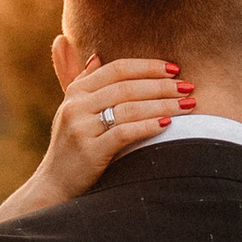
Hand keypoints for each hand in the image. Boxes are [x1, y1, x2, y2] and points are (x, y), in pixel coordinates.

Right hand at [35, 48, 190, 198]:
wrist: (54, 186)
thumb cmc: (71, 147)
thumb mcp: (71, 111)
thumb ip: (82, 82)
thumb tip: (97, 55)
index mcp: (75, 92)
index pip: (117, 69)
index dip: (148, 66)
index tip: (174, 69)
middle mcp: (76, 106)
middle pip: (126, 87)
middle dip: (161, 86)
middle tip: (188, 86)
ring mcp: (81, 128)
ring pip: (129, 108)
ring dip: (163, 105)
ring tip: (187, 105)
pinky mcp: (90, 151)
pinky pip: (125, 133)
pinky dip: (149, 127)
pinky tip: (169, 124)